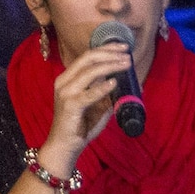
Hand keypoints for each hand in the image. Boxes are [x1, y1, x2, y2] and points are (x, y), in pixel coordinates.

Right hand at [37, 43, 128, 175]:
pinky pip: (88, 94)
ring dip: (109, 65)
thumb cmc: (81, 126)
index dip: (106, 49)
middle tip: (127, 52)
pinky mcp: (70, 106)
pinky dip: (101, 87)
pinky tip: (113, 82)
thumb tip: (130, 83)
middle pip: (88, 59)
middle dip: (109, 53)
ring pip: (89, 72)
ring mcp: (66, 93)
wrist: (65, 146)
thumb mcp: (98, 105)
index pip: (87, 57)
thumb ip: (108, 92)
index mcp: (69, 78)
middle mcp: (65, 82)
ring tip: (125, 64)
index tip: (123, 47)